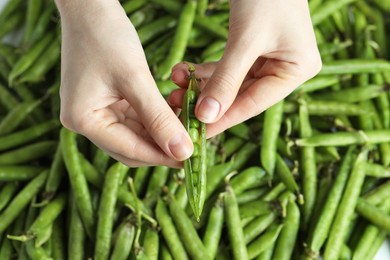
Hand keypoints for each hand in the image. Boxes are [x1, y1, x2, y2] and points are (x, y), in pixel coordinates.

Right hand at [56, 0, 192, 166]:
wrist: (90, 8)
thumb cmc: (107, 36)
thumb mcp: (135, 78)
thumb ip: (159, 118)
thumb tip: (182, 152)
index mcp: (82, 120)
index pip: (128, 150)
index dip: (161, 156)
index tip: (190, 158)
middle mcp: (85, 122)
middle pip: (131, 148)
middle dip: (161, 148)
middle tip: (192, 147)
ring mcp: (95, 113)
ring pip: (135, 136)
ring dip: (161, 134)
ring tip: (188, 131)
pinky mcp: (106, 104)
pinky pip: (135, 120)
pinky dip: (155, 120)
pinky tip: (175, 117)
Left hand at [168, 0, 321, 137]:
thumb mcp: (245, 39)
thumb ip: (226, 79)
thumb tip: (206, 116)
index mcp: (297, 70)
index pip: (254, 103)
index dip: (224, 119)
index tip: (196, 132)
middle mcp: (286, 69)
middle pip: (241, 96)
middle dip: (207, 101)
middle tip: (177, 107)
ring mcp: (270, 60)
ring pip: (230, 84)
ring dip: (201, 86)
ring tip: (175, 87)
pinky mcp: (253, 51)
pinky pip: (227, 68)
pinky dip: (206, 71)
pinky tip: (185, 72)